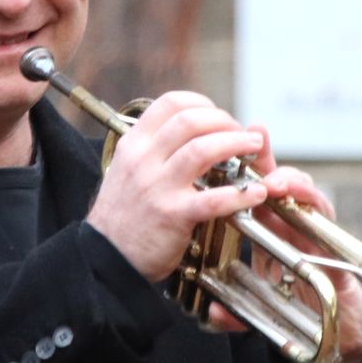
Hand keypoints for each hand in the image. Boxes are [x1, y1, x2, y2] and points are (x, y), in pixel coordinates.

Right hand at [86, 92, 269, 281]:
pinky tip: (256, 193)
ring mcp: (157, 187)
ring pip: (203, 150)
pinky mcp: (172, 215)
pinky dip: (240, 194)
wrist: (105, 258)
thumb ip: (152, 151)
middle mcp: (143, 160)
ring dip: (236, 144)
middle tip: (242, 134)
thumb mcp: (126, 172)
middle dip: (225, 121)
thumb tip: (187, 135)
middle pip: (191, 120)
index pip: (170, 103)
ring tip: (254, 148)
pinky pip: (213, 198)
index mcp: (133, 145)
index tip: (218, 115)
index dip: (202, 103)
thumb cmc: (122, 217)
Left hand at [205, 125, 361, 362]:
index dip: (241, 173)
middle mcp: (293, 230)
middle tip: (254, 142)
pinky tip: (300, 197)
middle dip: (266, 161)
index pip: (253, 198)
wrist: (339, 340)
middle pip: (279, 186)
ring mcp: (315, 236)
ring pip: (304, 195)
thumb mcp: (258, 315)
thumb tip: (215, 313)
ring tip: (273, 181)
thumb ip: (235, 315)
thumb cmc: (300, 316)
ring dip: (290, 182)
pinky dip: (314, 204)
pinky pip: (326, 219)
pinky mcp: (335, 248)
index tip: (223, 149)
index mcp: (272, 237)